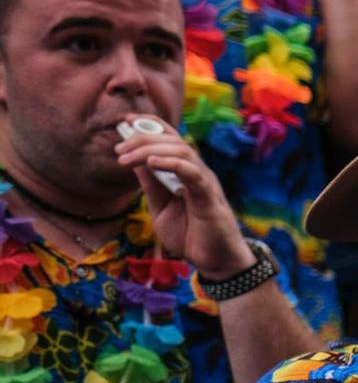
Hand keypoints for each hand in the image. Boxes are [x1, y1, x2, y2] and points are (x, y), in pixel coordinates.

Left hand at [114, 117, 251, 280]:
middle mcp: (197, 171)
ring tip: (126, 158)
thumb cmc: (190, 234)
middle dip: (142, 138)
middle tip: (118, 149)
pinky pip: (192, 172)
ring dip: (150, 149)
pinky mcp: (209, 197)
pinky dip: (172, 163)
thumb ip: (151, 185)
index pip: (170, 139)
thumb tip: (136, 160)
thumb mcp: (160, 207)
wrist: (215, 260)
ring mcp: (205, 182)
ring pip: (181, 151)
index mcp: (185, 172)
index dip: (149, 125)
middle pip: (172, 140)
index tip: (125, 121)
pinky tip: (152, 162)